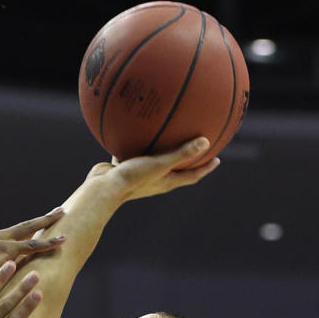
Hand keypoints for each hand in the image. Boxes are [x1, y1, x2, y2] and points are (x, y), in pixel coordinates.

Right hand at [0, 209, 65, 281]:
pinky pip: (33, 246)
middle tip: (56, 211)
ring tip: (63, 216)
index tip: (35, 227)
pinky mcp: (7, 251)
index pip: (10, 235)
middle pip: (22, 226)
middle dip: (40, 219)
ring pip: (30, 231)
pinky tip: (62, 241)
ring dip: (47, 223)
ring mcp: (0, 242)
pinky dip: (48, 243)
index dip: (25, 231)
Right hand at [84, 136, 219, 204]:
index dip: (205, 168)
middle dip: (186, 158)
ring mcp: (138, 175)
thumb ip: (181, 153)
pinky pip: (133, 153)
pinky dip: (136, 143)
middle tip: (197, 145)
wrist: (101, 189)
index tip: (216, 159)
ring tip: (165, 134)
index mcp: (166, 182)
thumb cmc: (132, 179)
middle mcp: (154, 180)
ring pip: (153, 160)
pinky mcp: (123, 169)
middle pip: (175, 169)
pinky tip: (134, 129)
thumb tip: (206, 141)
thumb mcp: (160, 164)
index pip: (191, 176)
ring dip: (160, 150)